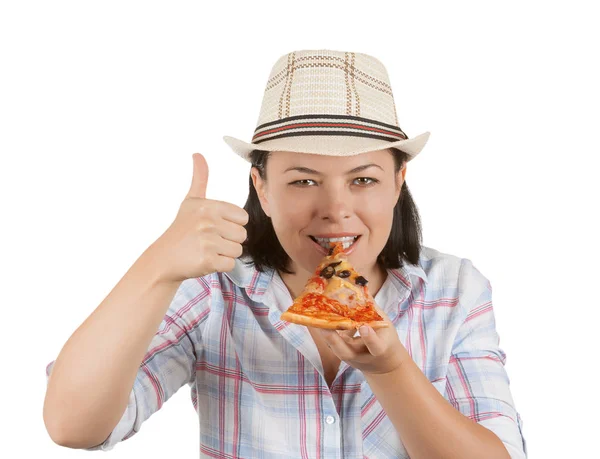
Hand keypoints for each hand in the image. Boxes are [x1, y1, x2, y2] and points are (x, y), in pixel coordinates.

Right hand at [148, 153, 248, 282]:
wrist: (164, 258)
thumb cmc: (182, 229)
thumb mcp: (190, 201)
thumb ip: (199, 178)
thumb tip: (197, 154)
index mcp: (208, 206)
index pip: (243, 218)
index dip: (231, 224)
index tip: (214, 226)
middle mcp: (208, 222)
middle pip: (242, 235)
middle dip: (229, 240)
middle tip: (209, 240)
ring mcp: (207, 242)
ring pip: (238, 250)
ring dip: (225, 253)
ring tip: (207, 249)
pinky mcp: (207, 260)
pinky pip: (230, 264)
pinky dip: (220, 265)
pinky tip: (205, 260)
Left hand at [316, 304, 409, 375]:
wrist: (383, 365)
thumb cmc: (386, 339)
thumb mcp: (385, 325)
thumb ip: (373, 310)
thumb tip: (361, 287)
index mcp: (379, 349)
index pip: (375, 346)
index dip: (369, 338)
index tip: (363, 327)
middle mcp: (362, 356)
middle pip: (345, 353)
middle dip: (334, 339)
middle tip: (324, 325)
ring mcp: (350, 358)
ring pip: (335, 348)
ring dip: (325, 333)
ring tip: (316, 316)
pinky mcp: (342, 355)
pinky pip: (333, 343)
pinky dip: (326, 331)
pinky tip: (319, 317)